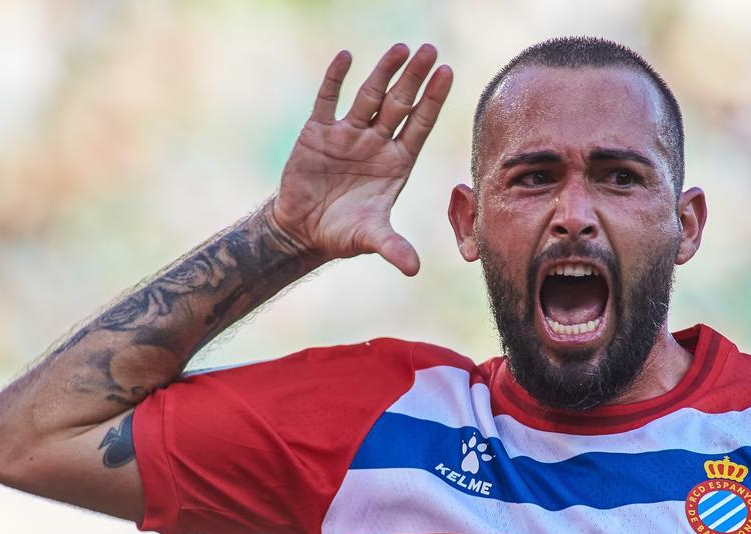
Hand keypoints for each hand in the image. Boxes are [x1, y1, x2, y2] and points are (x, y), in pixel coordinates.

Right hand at [270, 43, 452, 275]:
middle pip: (399, 104)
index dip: (433, 100)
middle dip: (414, 78)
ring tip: (401, 48)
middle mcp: (376, 143)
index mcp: (397, 163)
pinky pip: (329, 100)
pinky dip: (336, 79)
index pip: (420, 125)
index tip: (447, 73)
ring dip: (383, 72)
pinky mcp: (318, 133)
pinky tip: (347, 57)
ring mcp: (348, 135)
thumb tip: (413, 269)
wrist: (303, 230)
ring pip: (370, 96)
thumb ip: (392, 247)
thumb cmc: (343, 233)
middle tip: (430, 50)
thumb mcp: (370, 238)